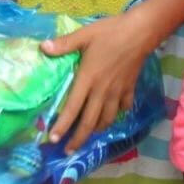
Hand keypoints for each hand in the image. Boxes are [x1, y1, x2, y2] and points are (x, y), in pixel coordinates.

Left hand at [41, 8, 162, 147]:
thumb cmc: (111, 32)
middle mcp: (101, 91)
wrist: (141, 32)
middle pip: (89, 122)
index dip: (63, 126)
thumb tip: (42, 47)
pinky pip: (123, 108)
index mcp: (88, 79)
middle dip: (78, 139)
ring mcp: (117, 92)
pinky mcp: (129, 88)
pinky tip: (113, 114)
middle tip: (69, 151)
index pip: (72, 108)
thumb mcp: (85, 34)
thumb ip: (64, 44)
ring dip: (97, 129)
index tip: (53, 140)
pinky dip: (118, 114)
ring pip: (107, 119)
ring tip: (89, 134)